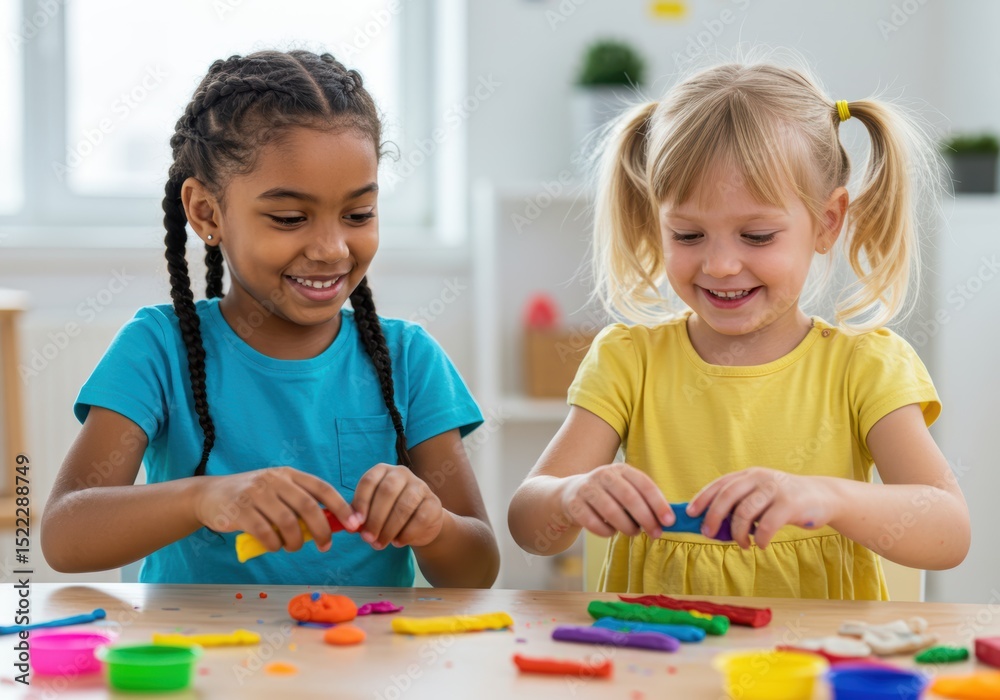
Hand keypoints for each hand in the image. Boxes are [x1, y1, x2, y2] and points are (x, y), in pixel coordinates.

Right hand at [193, 467, 359, 553]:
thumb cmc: (251, 498)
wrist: (209, 496)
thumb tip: (329, 525)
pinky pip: (265, 532)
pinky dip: (274, 544)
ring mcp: (255, 493)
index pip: (322, 488)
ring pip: (287, 522)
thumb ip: (298, 503)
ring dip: (295, 541)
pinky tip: (274, 546)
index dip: (341, 507)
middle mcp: (274, 480)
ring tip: (292, 547)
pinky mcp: (239, 510)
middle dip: (322, 529)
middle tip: (325, 545)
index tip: (354, 524)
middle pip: (308, 507)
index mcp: (288, 474)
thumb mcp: (276, 491)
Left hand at [352, 464, 444, 548]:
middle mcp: (402, 473)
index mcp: (383, 471)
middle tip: (367, 538)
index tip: (356, 523)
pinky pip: (420, 518)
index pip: (369, 481)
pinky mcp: (434, 502)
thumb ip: (361, 515)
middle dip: (375, 518)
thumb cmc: (389, 513)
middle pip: (387, 491)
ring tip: (379, 544)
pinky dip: (406, 534)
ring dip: (389, 529)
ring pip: (404, 506)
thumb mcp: (372, 510)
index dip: (361, 502)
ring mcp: (420, 486)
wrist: (421, 521)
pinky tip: (398, 542)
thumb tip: (351, 525)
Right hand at [559, 463, 673, 540]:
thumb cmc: (607, 496)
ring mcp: (586, 488)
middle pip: (629, 497)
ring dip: (627, 526)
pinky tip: (611, 532)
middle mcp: (603, 474)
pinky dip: (606, 531)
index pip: (644, 484)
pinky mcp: (573, 504)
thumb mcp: (624, 491)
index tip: (670, 521)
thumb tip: (668, 520)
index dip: (658, 503)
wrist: (568, 494)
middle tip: (656, 533)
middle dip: (646, 518)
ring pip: (611, 511)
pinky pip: (593, 522)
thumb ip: (644, 501)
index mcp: (620, 469)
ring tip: (634, 533)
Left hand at [686, 467, 834, 548]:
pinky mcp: (790, 504)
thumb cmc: (784, 501)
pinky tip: (759, 545)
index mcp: (749, 475)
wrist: (823, 497)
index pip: (720, 484)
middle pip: (727, 496)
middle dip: (713, 516)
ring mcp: (775, 489)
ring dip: (737, 533)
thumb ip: (741, 504)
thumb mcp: (761, 496)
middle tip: (708, 534)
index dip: (703, 498)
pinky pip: (766, 525)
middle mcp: (759, 477)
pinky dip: (759, 539)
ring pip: (744, 512)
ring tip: (742, 544)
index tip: (690, 513)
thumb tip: (713, 525)